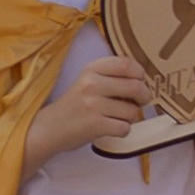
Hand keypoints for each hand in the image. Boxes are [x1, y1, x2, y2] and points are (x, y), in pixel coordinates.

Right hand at [26, 53, 156, 169]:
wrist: (50, 127)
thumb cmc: (75, 105)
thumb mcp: (87, 80)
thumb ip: (111, 76)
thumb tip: (144, 80)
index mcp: (91, 69)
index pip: (126, 64)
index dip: (140, 73)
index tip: (139, 80)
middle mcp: (91, 84)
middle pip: (136, 86)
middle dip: (144, 96)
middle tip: (138, 102)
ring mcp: (93, 105)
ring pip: (132, 111)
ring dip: (130, 117)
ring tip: (116, 117)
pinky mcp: (95, 125)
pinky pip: (125, 128)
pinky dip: (122, 130)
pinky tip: (111, 128)